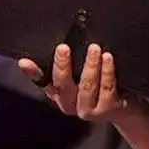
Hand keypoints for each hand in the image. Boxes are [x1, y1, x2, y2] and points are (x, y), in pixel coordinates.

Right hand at [19, 43, 139, 121]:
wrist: (123, 108)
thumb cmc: (97, 84)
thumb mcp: (80, 73)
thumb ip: (67, 62)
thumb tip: (57, 39)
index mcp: (58, 93)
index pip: (41, 81)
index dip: (32, 72)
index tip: (24, 61)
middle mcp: (69, 103)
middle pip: (63, 84)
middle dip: (62, 65)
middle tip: (63, 48)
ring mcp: (87, 109)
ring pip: (86, 86)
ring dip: (90, 65)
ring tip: (94, 48)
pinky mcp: (106, 109)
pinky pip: (106, 88)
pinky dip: (107, 72)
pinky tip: (108, 58)